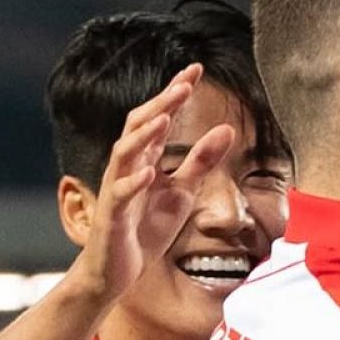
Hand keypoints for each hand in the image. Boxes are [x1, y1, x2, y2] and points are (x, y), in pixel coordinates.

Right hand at [78, 64, 233, 298]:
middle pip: (139, 125)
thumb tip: (227, 129)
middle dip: (160, 102)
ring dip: (143, 135)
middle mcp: (126, 167)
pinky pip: (119, 195)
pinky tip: (149, 173)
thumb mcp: (181, 192)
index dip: (175, 92)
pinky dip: (133, 182)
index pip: (158, 116)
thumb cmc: (144, 230)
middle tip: (184, 83)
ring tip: (164, 117)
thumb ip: (201, 162)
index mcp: (145, 159)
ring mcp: (117, 189)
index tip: (196, 68)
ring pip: (123, 153)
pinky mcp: (112, 216)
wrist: (116, 271)